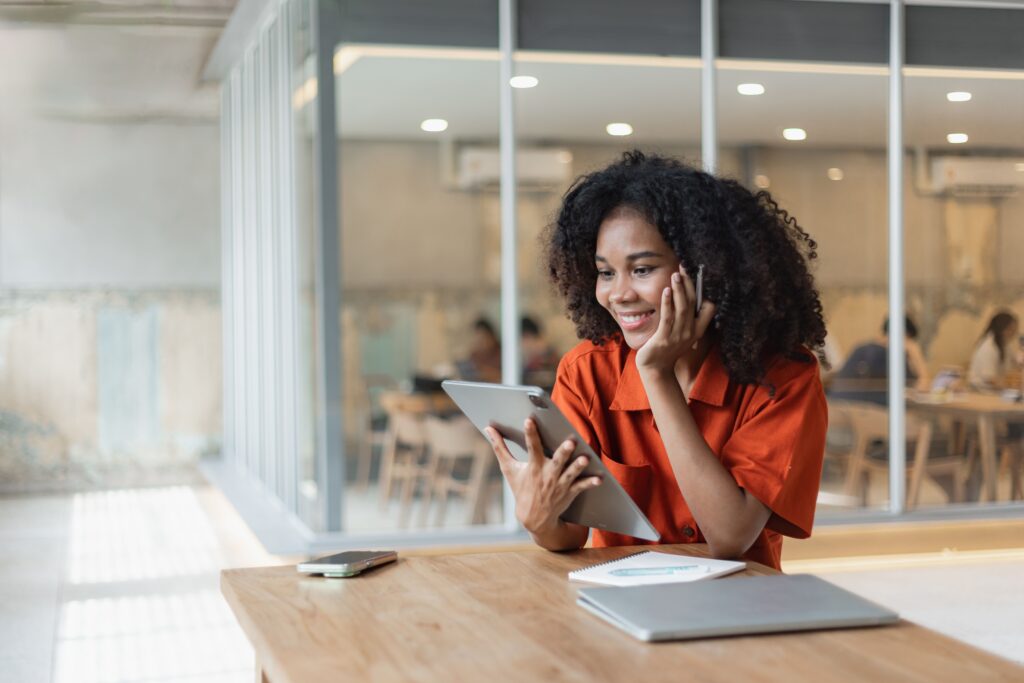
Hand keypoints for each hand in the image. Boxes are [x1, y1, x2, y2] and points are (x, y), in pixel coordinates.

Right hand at [485, 418, 601, 534]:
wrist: (534, 518)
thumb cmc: (521, 489)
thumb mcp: (509, 469)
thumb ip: (499, 447)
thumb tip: (488, 429)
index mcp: (533, 467)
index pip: (532, 447)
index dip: (530, 433)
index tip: (530, 420)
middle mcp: (547, 475)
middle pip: (557, 461)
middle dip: (564, 452)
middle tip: (571, 442)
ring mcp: (559, 484)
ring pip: (571, 474)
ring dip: (578, 467)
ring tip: (585, 458)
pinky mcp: (569, 492)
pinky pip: (581, 487)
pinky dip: (591, 483)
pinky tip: (600, 478)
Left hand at [635, 265, 715, 373]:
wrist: (655, 368)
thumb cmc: (666, 348)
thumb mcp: (681, 333)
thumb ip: (686, 318)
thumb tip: (686, 295)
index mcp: (697, 330)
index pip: (709, 309)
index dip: (703, 292)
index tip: (697, 275)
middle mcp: (690, 332)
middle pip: (692, 303)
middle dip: (689, 284)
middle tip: (684, 268)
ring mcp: (678, 336)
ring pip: (682, 309)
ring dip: (679, 290)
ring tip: (676, 274)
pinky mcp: (663, 339)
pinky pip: (667, 318)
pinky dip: (667, 303)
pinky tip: (666, 290)